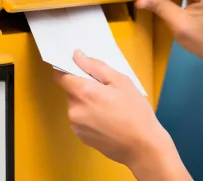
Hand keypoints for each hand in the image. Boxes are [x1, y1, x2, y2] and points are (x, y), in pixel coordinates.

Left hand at [54, 50, 187, 178]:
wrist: (142, 146)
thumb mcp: (121, 81)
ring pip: (76, 105)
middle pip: (71, 90)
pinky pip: (80, 119)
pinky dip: (90, 115)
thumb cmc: (135, 112)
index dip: (67, 68)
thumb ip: (96, 67)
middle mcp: (74, 109)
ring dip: (87, 102)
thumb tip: (77, 56)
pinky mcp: (81, 137)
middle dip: (84, 86)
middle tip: (107, 89)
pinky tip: (108, 119)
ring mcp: (76, 125)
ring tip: (110, 106)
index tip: (78, 67)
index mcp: (83, 93)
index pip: (60, 75)